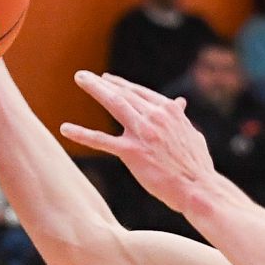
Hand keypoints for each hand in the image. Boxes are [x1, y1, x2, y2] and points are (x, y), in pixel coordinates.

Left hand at [61, 72, 218, 213]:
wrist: (199, 188)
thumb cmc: (196, 165)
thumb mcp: (191, 134)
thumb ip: (181, 117)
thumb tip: (180, 103)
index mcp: (169, 111)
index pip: (140, 92)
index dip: (121, 85)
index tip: (107, 79)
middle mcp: (155, 116)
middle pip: (124, 93)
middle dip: (102, 82)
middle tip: (84, 75)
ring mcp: (143, 133)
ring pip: (114, 104)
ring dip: (95, 89)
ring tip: (79, 78)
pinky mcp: (132, 152)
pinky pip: (102, 141)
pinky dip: (82, 133)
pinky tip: (65, 129)